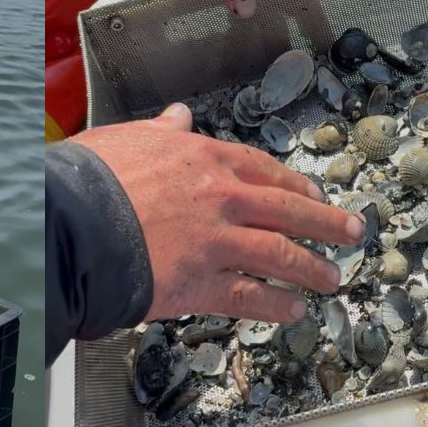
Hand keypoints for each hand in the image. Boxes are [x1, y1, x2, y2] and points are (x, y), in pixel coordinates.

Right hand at [70, 103, 363, 323]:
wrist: (75, 225)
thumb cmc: (92, 181)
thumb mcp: (127, 139)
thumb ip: (161, 131)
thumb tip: (177, 115)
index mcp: (205, 159)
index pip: (263, 169)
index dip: (293, 182)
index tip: (312, 191)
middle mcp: (223, 198)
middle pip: (288, 210)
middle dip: (326, 222)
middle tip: (352, 231)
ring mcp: (219, 242)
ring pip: (281, 255)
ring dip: (311, 268)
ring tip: (331, 278)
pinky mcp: (205, 283)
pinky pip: (252, 296)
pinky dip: (277, 305)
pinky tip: (294, 311)